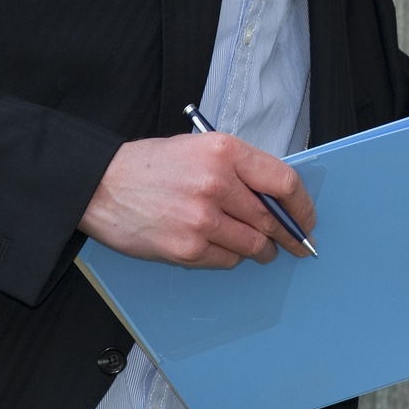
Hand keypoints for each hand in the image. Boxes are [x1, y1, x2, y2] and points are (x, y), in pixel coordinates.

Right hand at [79, 132, 316, 267]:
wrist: (101, 186)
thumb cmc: (151, 166)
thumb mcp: (201, 148)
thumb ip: (241, 169)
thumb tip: (278, 198)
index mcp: (224, 151)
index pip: (284, 182)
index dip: (302, 205)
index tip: (307, 218)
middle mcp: (217, 184)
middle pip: (272, 218)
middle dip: (287, 235)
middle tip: (294, 243)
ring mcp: (202, 219)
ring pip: (254, 244)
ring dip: (262, 249)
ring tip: (260, 247)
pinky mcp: (188, 248)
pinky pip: (228, 259)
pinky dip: (232, 257)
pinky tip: (223, 246)